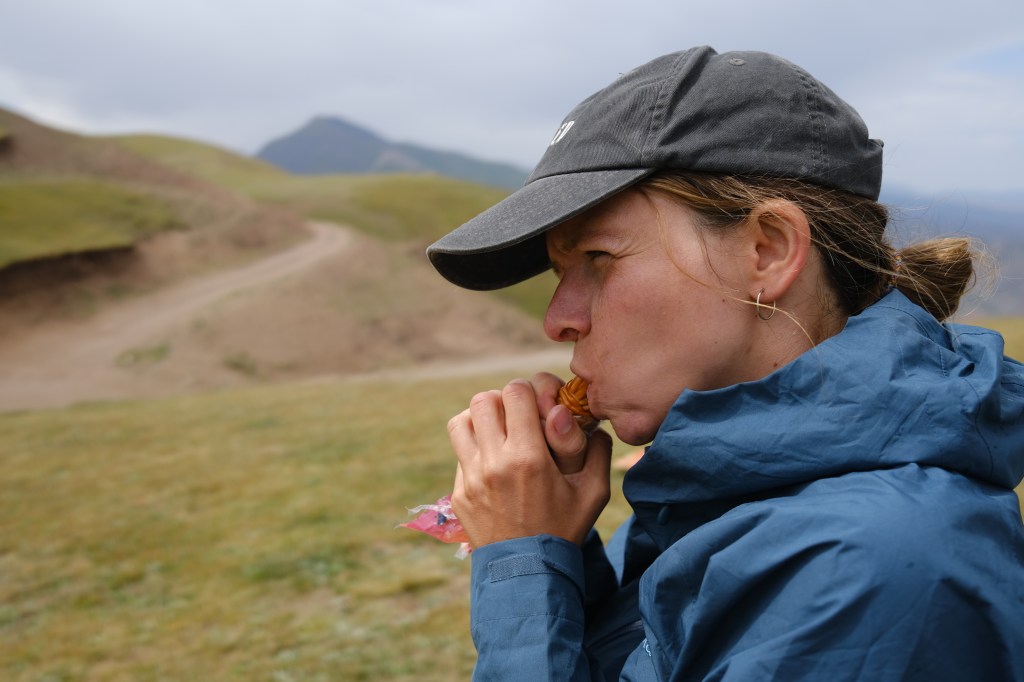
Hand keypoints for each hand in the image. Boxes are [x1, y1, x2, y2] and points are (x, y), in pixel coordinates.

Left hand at [448, 378, 611, 546]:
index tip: (536, 405)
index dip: (528, 390)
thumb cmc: (565, 529)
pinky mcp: (458, 492)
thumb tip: (590, 422)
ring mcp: (471, 478)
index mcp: (529, 457)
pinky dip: (473, 449)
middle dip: (502, 401)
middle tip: (516, 416)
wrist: (528, 572)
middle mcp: (494, 462)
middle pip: (483, 399)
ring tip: (497, 433)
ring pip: (461, 421)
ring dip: (480, 420)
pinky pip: (459, 453)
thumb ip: (597, 450)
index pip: (515, 392)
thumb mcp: (594, 492)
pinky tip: (492, 464)